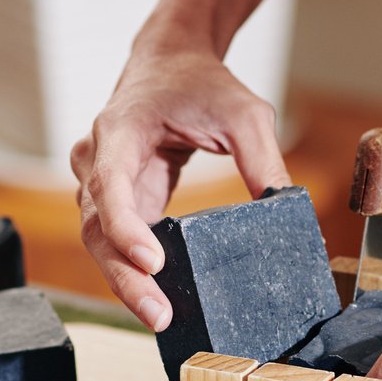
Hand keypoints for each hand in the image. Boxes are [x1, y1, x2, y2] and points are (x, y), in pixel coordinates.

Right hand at [71, 47, 291, 330]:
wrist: (171, 63)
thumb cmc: (200, 83)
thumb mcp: (244, 112)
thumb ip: (263, 156)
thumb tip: (284, 206)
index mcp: (120, 130)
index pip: (111, 185)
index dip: (126, 228)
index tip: (152, 261)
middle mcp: (97, 158)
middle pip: (97, 227)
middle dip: (125, 276)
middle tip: (159, 314)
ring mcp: (100, 182)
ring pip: (100, 241)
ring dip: (126, 282)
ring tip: (160, 317)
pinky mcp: (116, 201)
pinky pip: (116, 241)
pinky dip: (134, 271)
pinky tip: (160, 298)